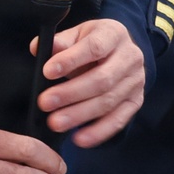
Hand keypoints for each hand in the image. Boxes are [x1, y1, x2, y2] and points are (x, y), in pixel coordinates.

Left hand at [32, 19, 145, 148]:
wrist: (120, 49)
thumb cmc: (93, 41)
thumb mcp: (77, 34)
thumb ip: (59, 42)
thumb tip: (37, 49)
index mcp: (114, 34)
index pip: (93, 47)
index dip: (70, 60)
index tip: (47, 72)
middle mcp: (130, 58)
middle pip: (101, 79)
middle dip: (71, 93)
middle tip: (44, 103)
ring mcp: (135, 82)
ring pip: (108, 101)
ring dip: (80, 115)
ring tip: (55, 122)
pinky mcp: (136, 101)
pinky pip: (119, 120)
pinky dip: (99, 132)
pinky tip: (79, 139)